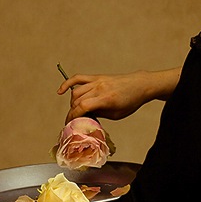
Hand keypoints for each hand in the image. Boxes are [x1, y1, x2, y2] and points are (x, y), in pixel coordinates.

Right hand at [56, 68, 179, 121]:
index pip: (82, 107)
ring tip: (76, 110)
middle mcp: (99, 88)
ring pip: (75, 92)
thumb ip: (99, 114)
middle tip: (73, 121)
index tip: (69, 124)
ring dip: (72, 103)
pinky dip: (67, 83)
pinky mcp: (97, 77)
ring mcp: (97, 81)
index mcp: (106, 99)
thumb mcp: (116, 114)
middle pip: (77, 100)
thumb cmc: (131, 101)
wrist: (140, 85)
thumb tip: (85, 116)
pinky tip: (60, 91)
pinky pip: (78, 78)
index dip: (72, 117)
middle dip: (72, 112)